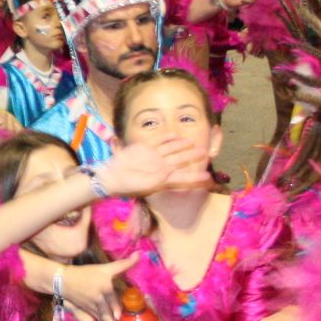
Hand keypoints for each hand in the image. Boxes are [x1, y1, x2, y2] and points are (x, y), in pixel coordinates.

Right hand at [56, 254, 138, 320]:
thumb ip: (123, 263)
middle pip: (112, 316)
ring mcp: (94, 308)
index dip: (121, 313)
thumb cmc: (85, 273)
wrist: (63, 280)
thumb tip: (140, 254)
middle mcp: (100, 300)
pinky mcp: (90, 312)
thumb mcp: (105, 267)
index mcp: (105, 289)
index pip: (116, 303)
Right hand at [97, 137, 212, 195]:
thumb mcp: (148, 185)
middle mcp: (161, 166)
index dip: (195, 177)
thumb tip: (171, 171)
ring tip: (193, 142)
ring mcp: (153, 156)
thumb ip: (161, 178)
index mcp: (163, 178)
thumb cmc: (129, 185)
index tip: (208, 177)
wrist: (113, 177)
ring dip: (182, 145)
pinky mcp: (145, 148)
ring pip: (172, 149)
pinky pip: (158, 141)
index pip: (183, 177)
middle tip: (205, 151)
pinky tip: (175, 135)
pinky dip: (167, 138)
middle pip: (180, 159)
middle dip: (192, 156)